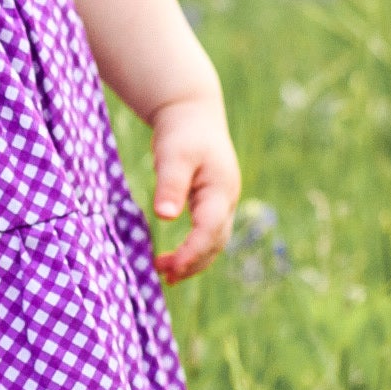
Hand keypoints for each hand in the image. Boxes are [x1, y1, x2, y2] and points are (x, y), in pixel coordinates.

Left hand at [150, 94, 240, 283]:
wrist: (191, 113)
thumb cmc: (182, 131)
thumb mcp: (173, 155)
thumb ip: (170, 184)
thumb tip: (165, 216)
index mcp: (221, 190)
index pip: (210, 230)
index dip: (191, 252)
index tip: (169, 267)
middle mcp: (226, 200)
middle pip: (216, 242)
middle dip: (193, 263)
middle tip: (164, 276)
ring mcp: (222, 202)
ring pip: (214, 241)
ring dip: (194, 260)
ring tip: (167, 274)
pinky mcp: (212, 203)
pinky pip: (207, 234)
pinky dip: (194, 250)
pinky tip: (175, 258)